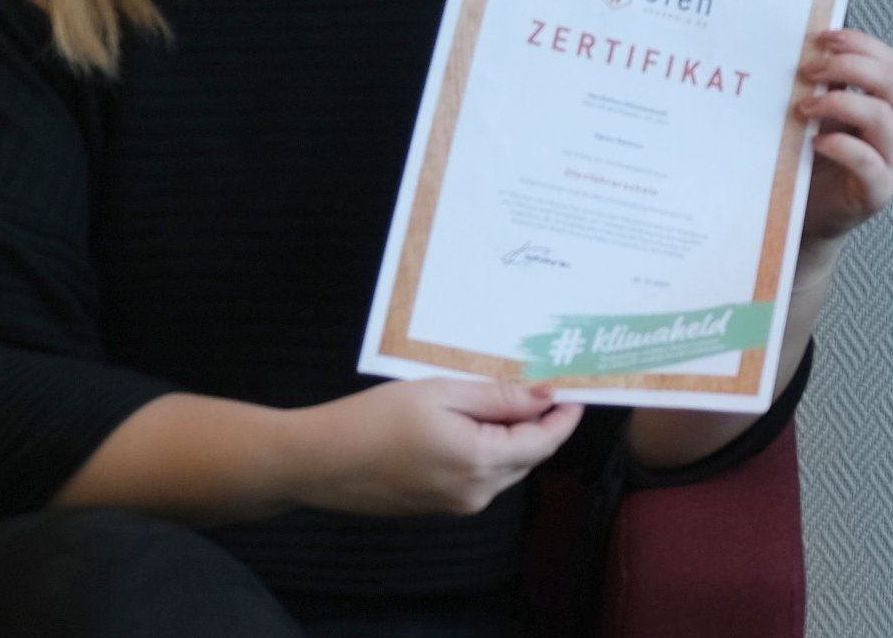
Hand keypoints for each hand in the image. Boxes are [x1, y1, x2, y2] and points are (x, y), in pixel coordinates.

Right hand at [291, 377, 584, 516]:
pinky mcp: (438, 507)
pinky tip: (468, 424)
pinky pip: (479, 477)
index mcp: (480, 463)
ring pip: (505, 468)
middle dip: (538, 423)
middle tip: (538, 385)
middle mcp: (475, 493)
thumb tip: (546, 397)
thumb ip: (499, 398)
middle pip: (528, 456)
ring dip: (511, 437)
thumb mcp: (440, 394)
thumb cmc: (372, 420)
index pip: (544, 442)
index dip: (564, 417)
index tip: (577, 391)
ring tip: (499, 399)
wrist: (315, 462)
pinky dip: (486, 451)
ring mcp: (455, 505)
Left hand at [792, 28, 892, 246]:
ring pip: (882, 117)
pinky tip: (816, 141)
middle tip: (809, 70)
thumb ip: (827, 85)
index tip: (823, 38)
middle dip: (847, 67)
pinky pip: (869, 161)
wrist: (810, 215)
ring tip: (805, 107)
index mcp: (890, 104)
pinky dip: (842, 146)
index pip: (889, 62)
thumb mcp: (823, 114)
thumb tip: (808, 48)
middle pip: (890, 82)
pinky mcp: (879, 189)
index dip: (860, 44)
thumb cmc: (816, 162)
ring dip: (839, 103)